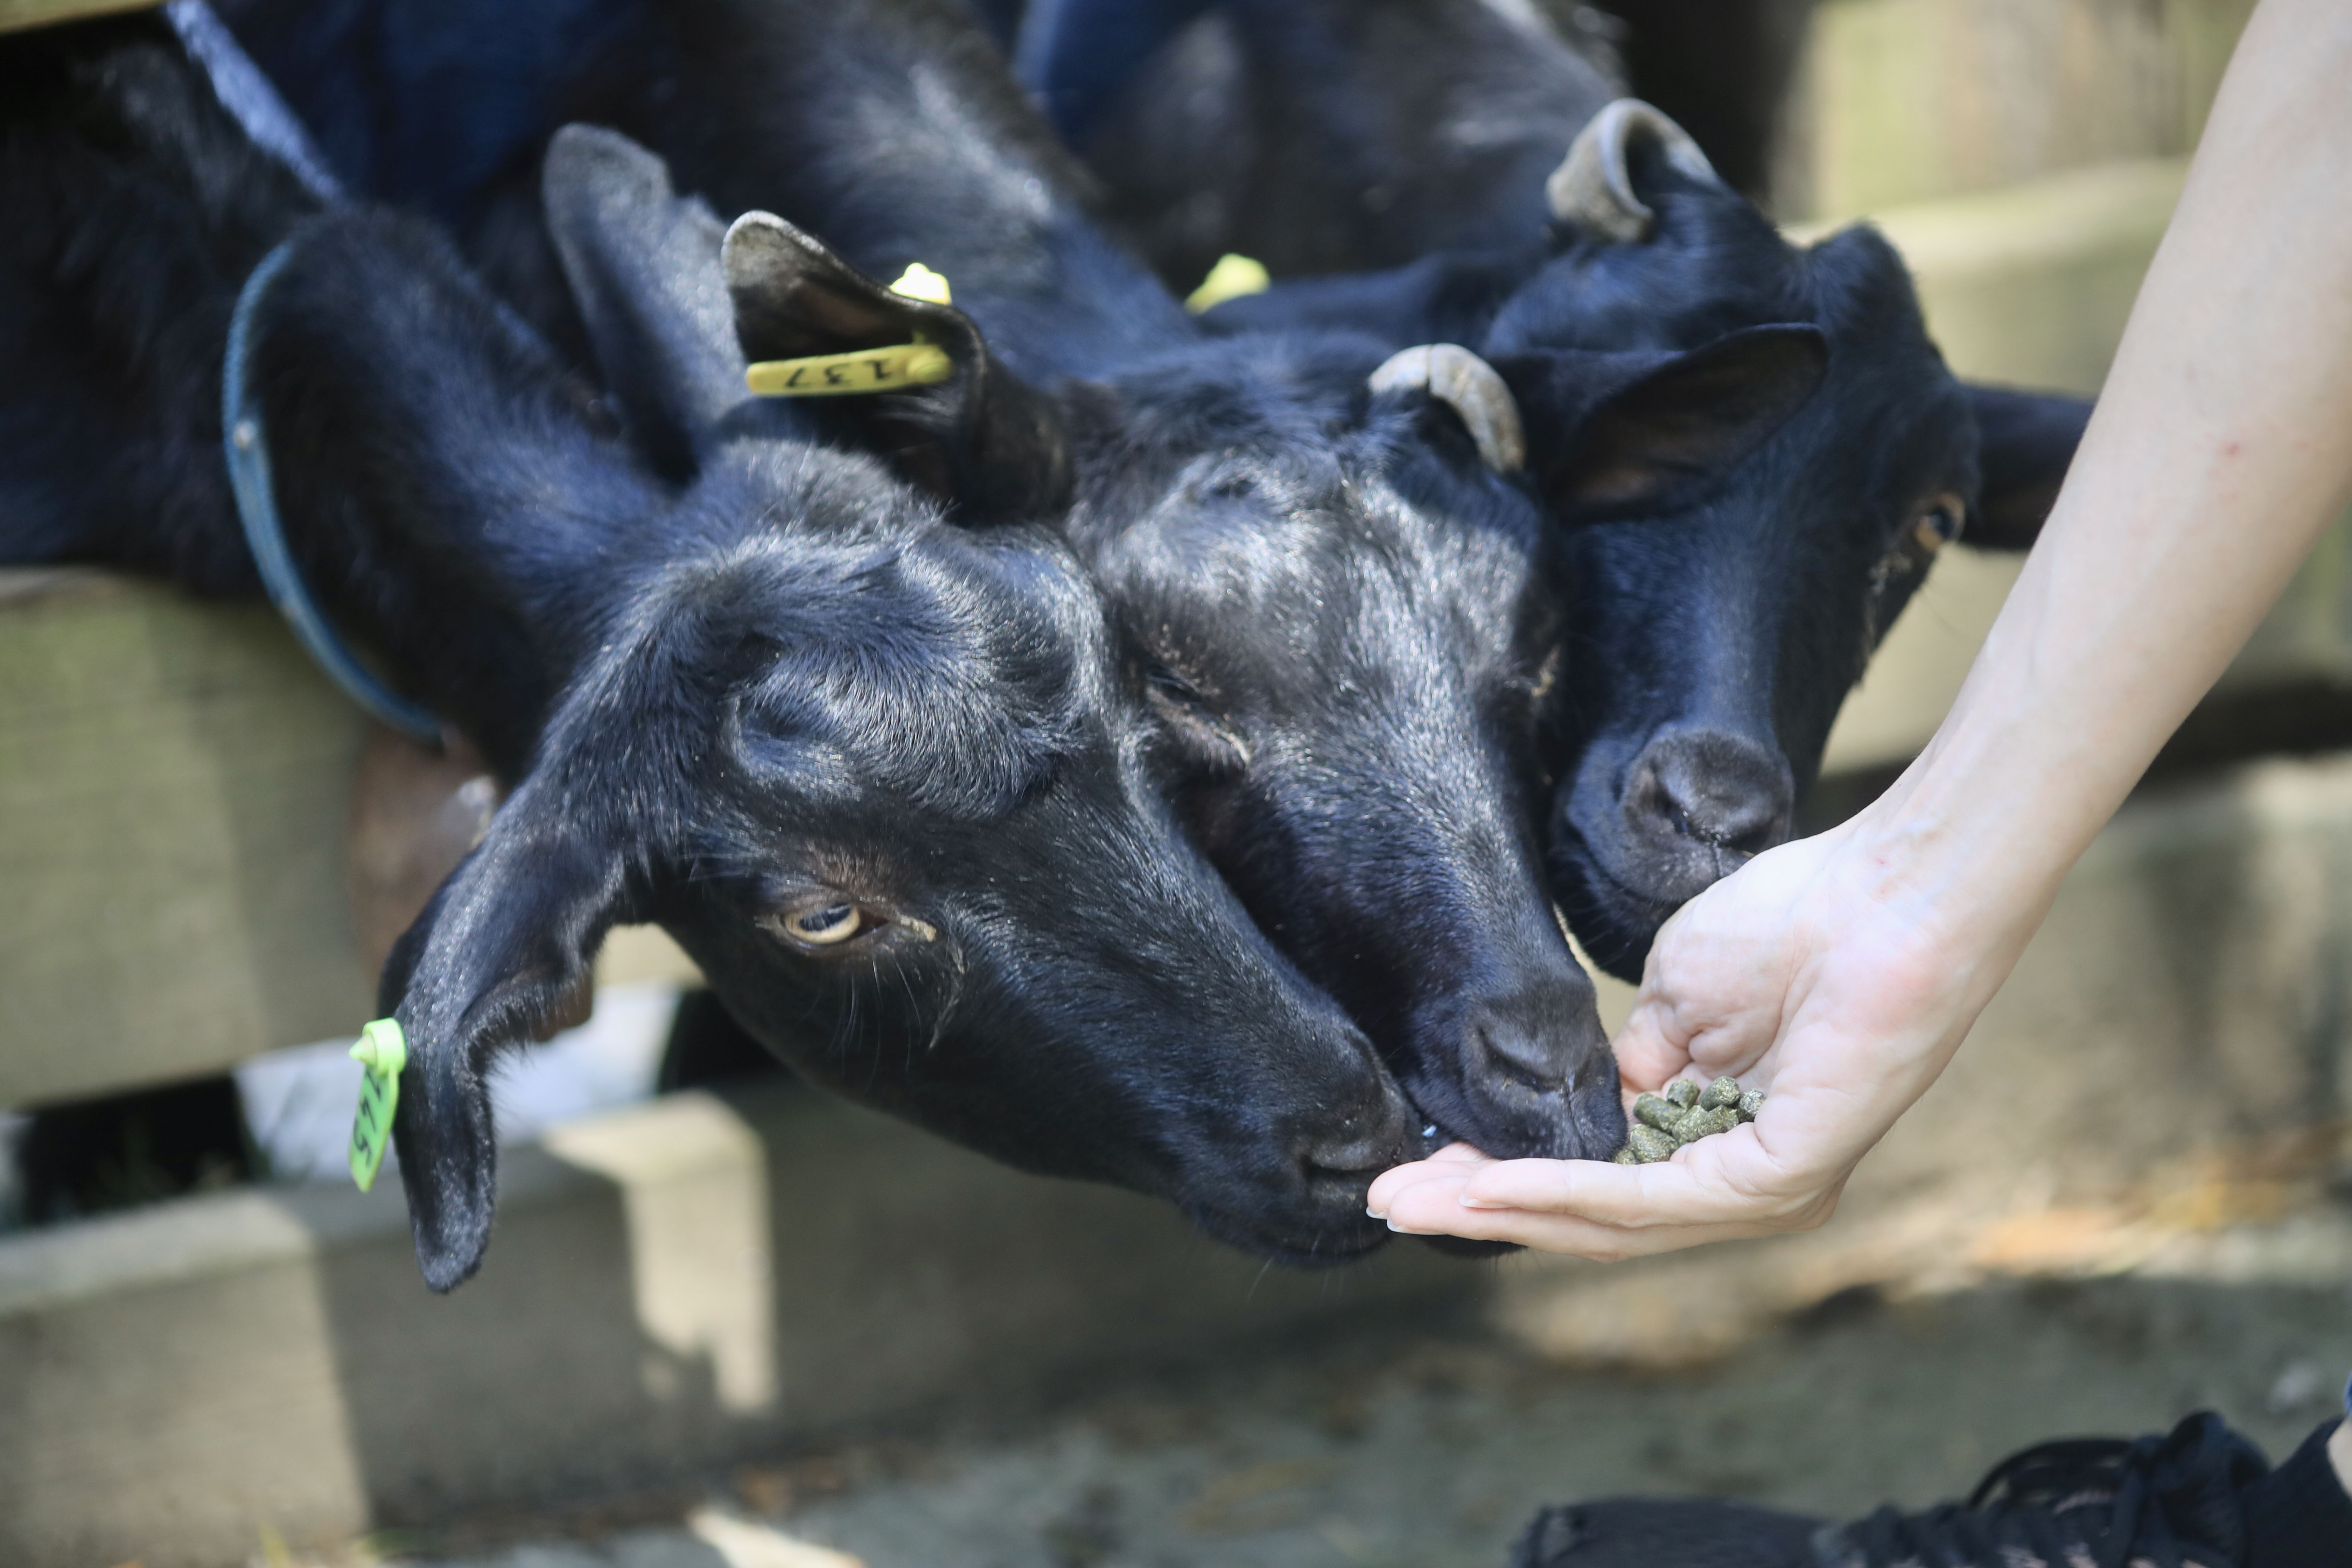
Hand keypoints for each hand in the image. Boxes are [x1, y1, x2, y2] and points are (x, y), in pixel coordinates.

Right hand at [1366, 816, 2027, 1258]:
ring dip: (1499, 1207)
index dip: (1499, 1174)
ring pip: (1607, 1220)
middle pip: (1588, 1216)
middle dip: (1477, 1207)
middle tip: (1385, 1203)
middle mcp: (1742, 1180)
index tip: (1415, 1168)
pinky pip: (1648, 1199)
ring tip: (1415, 1198)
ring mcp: (1764, 1188)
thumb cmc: (1798, 921)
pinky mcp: (1778, 1180)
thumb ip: (1629, 1063)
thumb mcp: (1675, 1000)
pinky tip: (1490, 1182)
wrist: (1887, 891)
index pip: (1594, 1176)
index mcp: (1723, 1137)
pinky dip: (1560, 1191)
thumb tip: (1586, 1101)